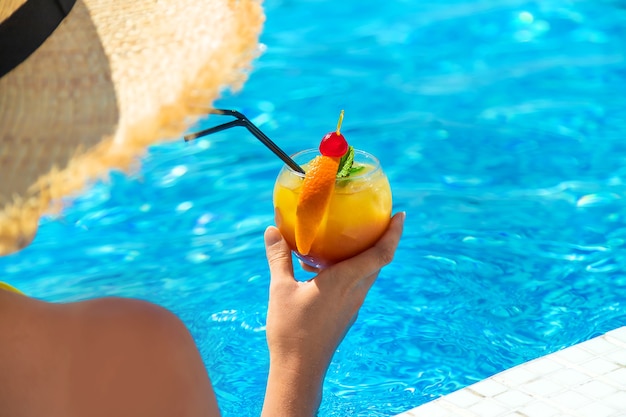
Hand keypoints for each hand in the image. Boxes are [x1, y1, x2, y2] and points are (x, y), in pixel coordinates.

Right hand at [261, 212, 404, 416]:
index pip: (381, 253)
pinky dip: (348, 269)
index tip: (401, 214)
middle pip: (378, 260)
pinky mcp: (344, 314)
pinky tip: (322, 267)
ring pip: (366, 273)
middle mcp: (355, 292)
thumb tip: (273, 229)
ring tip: (346, 237)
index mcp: (345, 281)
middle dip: (382, 238)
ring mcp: (351, 305)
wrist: (299, 369)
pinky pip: (354, 284)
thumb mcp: (280, 289)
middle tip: (376, 217)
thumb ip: (279, 257)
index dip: (394, 233)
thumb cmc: (291, 329)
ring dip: (363, 254)